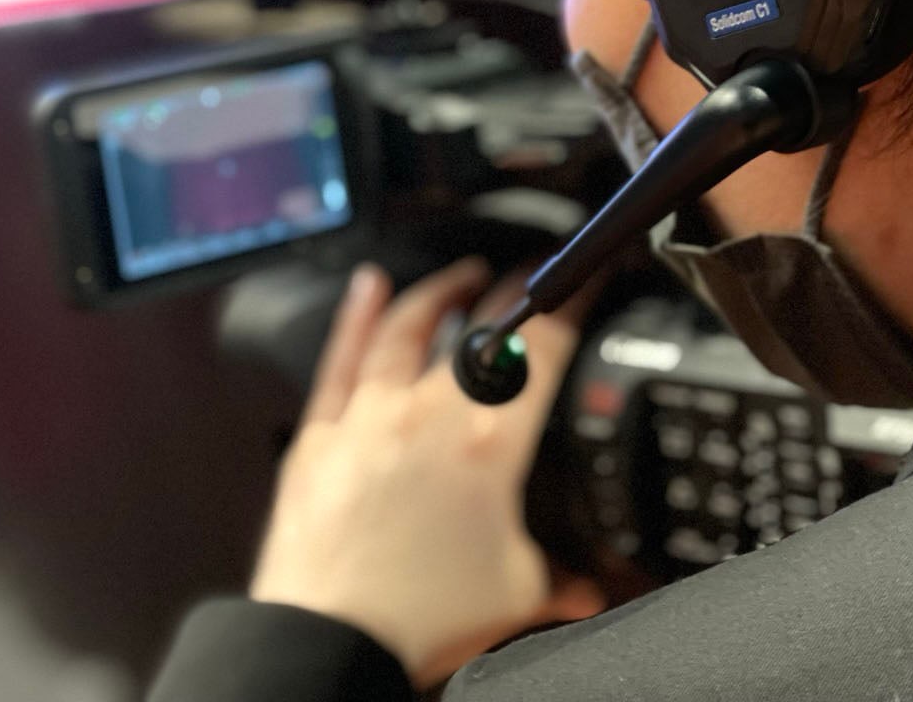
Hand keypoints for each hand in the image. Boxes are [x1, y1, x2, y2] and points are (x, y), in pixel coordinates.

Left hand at [250, 259, 604, 687]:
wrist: (330, 641)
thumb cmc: (417, 621)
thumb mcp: (516, 595)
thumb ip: (561, 579)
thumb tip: (591, 587)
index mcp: (490, 444)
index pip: (545, 349)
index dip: (573, 304)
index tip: (586, 282)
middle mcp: (430, 413)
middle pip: (482, 326)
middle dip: (517, 288)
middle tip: (534, 272)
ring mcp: (370, 415)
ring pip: (408, 326)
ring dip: (442, 291)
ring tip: (463, 275)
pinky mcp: (320, 432)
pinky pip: (343, 355)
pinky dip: (357, 314)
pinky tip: (368, 287)